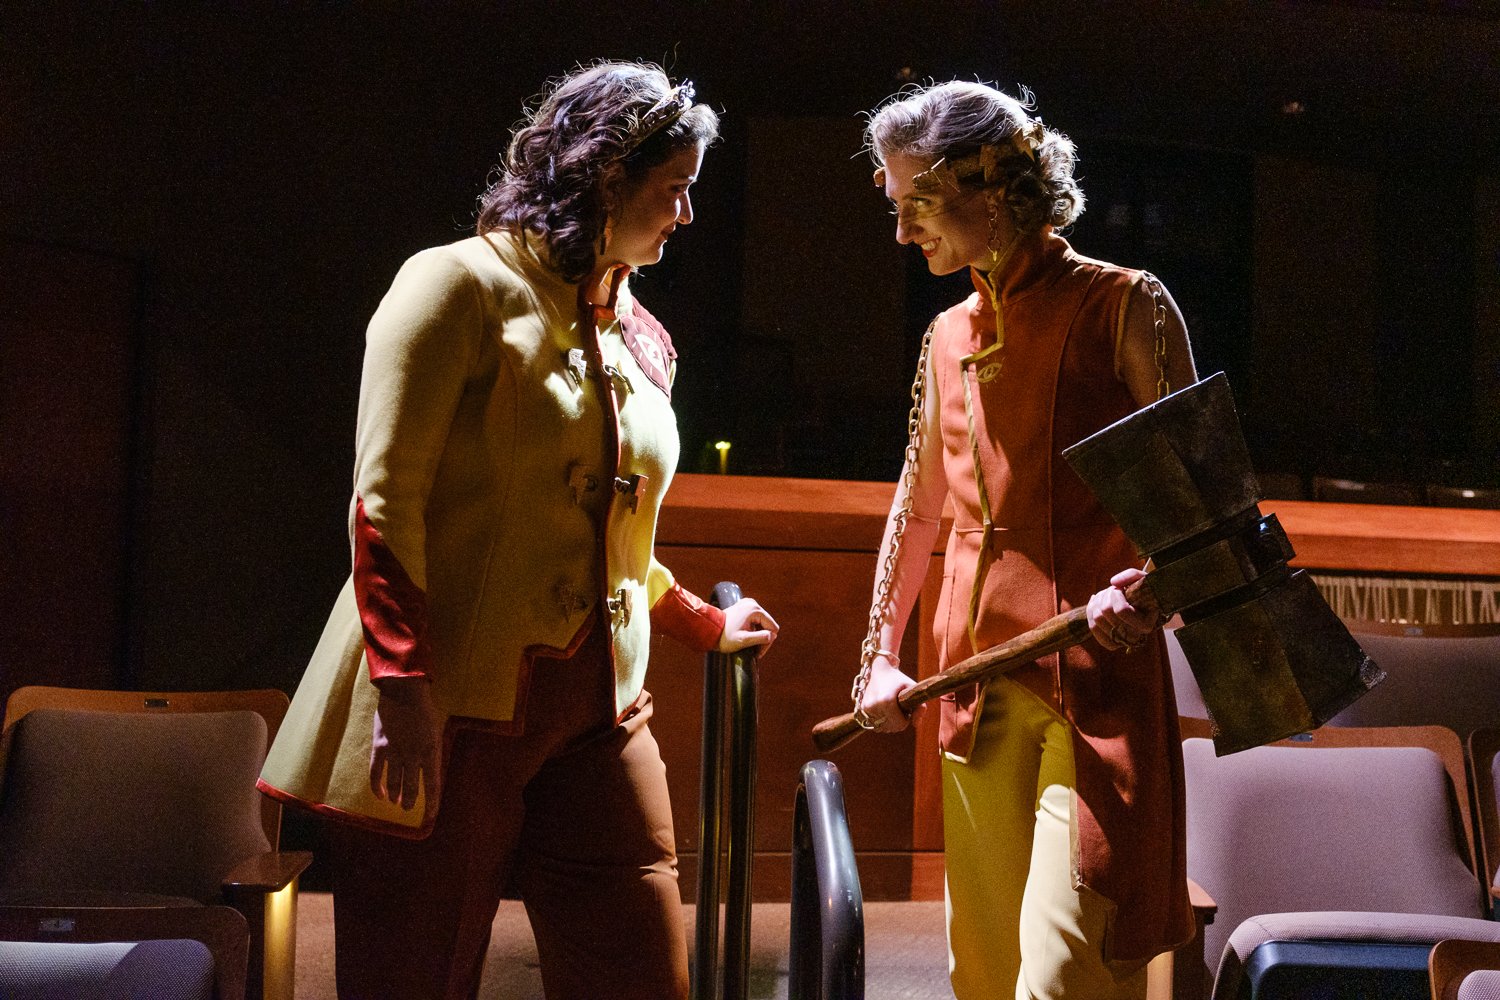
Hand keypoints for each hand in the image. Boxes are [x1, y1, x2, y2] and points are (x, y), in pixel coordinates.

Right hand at [370, 678, 440, 810]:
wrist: (404, 691)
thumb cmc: (425, 708)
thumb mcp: (436, 731)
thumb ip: (432, 751)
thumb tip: (429, 768)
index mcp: (432, 752)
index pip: (433, 785)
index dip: (432, 803)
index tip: (431, 816)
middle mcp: (414, 756)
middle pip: (412, 788)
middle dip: (410, 802)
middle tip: (408, 809)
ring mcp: (396, 753)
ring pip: (395, 784)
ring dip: (396, 796)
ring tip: (397, 803)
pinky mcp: (380, 747)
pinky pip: (376, 773)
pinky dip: (377, 787)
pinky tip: (380, 795)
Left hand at [716, 597, 779, 654]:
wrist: (709, 631)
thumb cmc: (725, 638)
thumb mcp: (743, 640)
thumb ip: (760, 638)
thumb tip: (773, 635)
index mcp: (755, 609)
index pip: (773, 628)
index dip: (768, 642)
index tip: (757, 652)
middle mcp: (753, 603)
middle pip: (768, 625)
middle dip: (763, 638)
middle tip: (754, 651)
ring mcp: (748, 604)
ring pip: (763, 623)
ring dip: (758, 635)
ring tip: (749, 644)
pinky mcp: (744, 607)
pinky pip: (756, 620)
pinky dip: (754, 629)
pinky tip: (747, 636)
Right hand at [858, 653, 919, 733]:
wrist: (880, 669)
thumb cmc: (899, 679)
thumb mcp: (913, 688)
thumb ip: (921, 707)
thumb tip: (916, 725)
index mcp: (887, 700)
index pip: (900, 724)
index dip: (906, 719)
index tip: (907, 710)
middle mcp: (874, 705)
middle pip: (891, 727)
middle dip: (898, 722)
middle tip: (900, 709)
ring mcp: (866, 707)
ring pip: (882, 727)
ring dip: (889, 722)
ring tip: (892, 710)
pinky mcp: (862, 708)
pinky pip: (874, 723)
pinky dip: (881, 721)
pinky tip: (884, 711)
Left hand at [1087, 567, 1159, 651]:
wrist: (1143, 605)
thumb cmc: (1144, 591)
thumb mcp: (1143, 578)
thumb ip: (1131, 575)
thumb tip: (1113, 582)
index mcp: (1145, 624)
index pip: (1121, 610)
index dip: (1116, 594)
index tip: (1121, 588)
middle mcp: (1134, 637)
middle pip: (1105, 612)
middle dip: (1106, 595)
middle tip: (1114, 590)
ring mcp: (1121, 641)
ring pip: (1097, 618)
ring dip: (1098, 601)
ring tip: (1108, 595)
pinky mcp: (1110, 642)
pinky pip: (1093, 627)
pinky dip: (1091, 611)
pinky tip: (1096, 602)